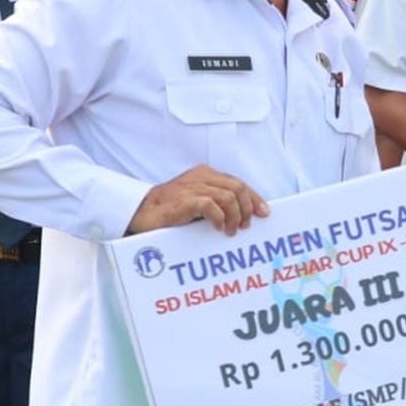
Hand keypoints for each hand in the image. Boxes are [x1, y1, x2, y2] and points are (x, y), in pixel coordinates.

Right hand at [128, 166, 269, 236]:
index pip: (238, 183)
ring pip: (228, 196)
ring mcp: (193, 187)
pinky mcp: (185, 200)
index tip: (264, 213)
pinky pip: (211, 205)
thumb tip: (242, 217)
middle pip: (238, 188)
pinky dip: (219, 217)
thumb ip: (216, 202)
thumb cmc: (170, 211)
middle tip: (244, 226)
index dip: (254, 198)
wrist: (142, 213)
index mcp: (206, 174)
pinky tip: (217, 228)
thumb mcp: (197, 202)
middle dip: (247, 208)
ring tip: (230, 231)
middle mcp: (201, 177)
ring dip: (234, 216)